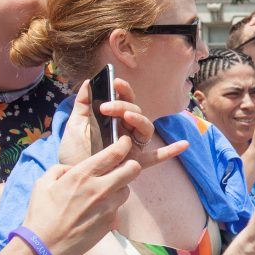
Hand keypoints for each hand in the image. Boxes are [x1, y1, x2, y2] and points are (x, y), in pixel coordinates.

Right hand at [23, 137, 141, 254]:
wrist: (46, 247)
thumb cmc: (41, 215)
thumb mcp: (42, 184)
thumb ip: (60, 170)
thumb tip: (73, 168)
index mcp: (82, 175)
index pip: (114, 154)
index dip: (124, 145)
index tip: (125, 142)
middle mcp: (99, 189)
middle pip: (133, 169)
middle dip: (131, 164)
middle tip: (124, 165)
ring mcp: (108, 206)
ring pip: (127, 189)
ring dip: (120, 186)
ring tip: (104, 191)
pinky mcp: (111, 221)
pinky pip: (118, 206)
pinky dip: (111, 204)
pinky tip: (97, 209)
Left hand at [59, 79, 187, 168]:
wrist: (70, 173)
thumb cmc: (73, 150)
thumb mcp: (75, 123)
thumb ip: (83, 103)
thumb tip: (88, 82)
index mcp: (115, 119)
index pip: (125, 100)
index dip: (123, 90)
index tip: (115, 82)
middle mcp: (127, 130)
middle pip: (135, 113)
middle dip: (123, 106)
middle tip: (106, 108)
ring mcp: (133, 145)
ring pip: (145, 128)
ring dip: (139, 119)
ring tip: (127, 117)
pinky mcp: (136, 162)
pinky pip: (156, 157)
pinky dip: (171, 151)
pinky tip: (184, 145)